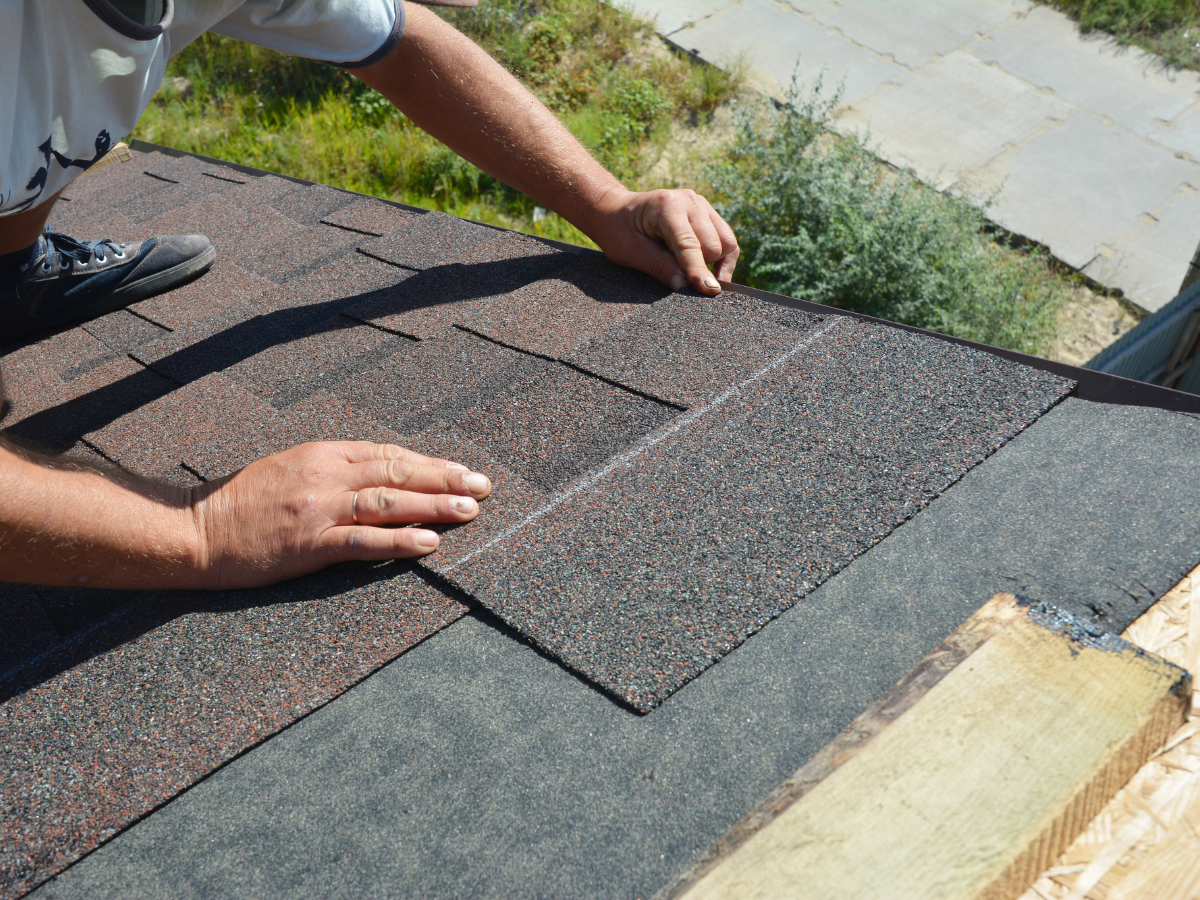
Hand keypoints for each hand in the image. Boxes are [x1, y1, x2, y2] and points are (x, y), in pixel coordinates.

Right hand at [190, 441, 491, 589]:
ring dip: (434, 506)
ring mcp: (318, 509)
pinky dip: (399, 541)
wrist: (194, 528)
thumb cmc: (242, 502)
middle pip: (397, 473)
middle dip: (445, 480)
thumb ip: (335, 469)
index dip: (430, 463)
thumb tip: (382, 476)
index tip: (463, 470)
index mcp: (323, 454)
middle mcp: (326, 475)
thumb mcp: (291, 468)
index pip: (389, 454)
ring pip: (388, 503)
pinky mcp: (309, 543)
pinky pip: (363, 541)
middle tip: (483, 486)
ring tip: (470, 511)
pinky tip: (428, 544)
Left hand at [591, 188, 739, 295]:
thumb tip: (684, 285)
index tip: (709, 290)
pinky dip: (722, 258)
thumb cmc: (618, 231)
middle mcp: (689, 201)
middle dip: (702, 267)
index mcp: (666, 207)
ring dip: (716, 263)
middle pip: (713, 244)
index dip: (698, 270)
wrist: (616, 211)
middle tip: (682, 279)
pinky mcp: (707, 212)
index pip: (689, 244)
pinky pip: (727, 239)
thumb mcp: (630, 252)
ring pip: (726, 242)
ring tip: (695, 275)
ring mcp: (701, 204)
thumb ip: (658, 266)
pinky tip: (710, 272)